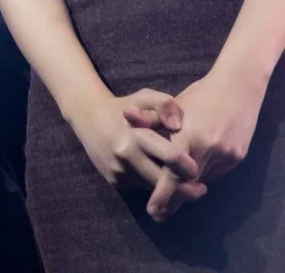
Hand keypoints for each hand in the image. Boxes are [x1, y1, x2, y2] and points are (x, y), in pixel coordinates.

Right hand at [68, 87, 203, 197]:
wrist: (88, 116)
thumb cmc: (125, 106)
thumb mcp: (144, 97)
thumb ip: (165, 104)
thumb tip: (177, 126)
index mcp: (136, 135)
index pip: (170, 157)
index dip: (188, 167)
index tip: (198, 171)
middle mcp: (125, 156)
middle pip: (163, 181)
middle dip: (185, 190)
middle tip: (201, 189)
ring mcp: (118, 170)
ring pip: (152, 189)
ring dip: (170, 191)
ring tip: (186, 187)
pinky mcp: (114, 180)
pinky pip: (140, 187)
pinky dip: (153, 186)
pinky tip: (160, 180)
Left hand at [145, 69, 265, 220]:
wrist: (236, 89)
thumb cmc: (199, 96)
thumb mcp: (171, 104)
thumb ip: (149, 116)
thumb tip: (127, 117)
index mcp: (188, 136)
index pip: (172, 174)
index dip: (162, 195)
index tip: (152, 210)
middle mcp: (208, 149)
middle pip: (187, 183)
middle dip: (174, 199)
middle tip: (159, 212)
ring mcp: (226, 154)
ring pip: (202, 179)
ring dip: (188, 186)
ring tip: (173, 196)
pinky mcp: (237, 156)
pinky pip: (215, 172)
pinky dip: (202, 175)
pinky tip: (193, 173)